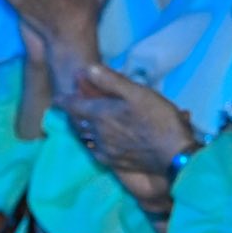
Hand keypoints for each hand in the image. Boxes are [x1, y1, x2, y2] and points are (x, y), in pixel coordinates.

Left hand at [57, 63, 193, 180]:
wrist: (173, 155)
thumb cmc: (158, 119)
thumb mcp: (137, 93)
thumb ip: (110, 80)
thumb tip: (86, 69)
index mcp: (101, 115)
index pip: (74, 107)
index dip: (65, 100)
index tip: (58, 97)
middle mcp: (98, 134)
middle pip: (78, 123)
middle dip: (73, 114)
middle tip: (71, 107)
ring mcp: (106, 151)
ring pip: (86, 138)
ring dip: (82, 128)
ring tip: (83, 122)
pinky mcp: (115, 163)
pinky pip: (95, 151)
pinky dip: (92, 143)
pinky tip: (98, 142)